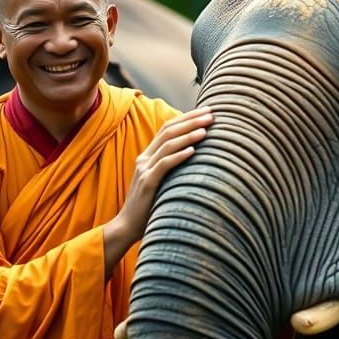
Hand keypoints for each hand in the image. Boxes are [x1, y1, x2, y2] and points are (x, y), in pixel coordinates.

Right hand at [103, 107, 212, 272]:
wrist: (127, 226)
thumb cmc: (148, 206)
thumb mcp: (160, 182)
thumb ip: (171, 168)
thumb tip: (196, 158)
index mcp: (147, 156)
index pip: (167, 128)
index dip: (186, 117)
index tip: (206, 111)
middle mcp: (144, 159)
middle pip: (169, 131)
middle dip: (191, 120)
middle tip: (212, 114)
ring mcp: (144, 170)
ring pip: (168, 145)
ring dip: (189, 135)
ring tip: (206, 128)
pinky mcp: (147, 184)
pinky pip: (164, 165)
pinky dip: (179, 156)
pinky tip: (193, 150)